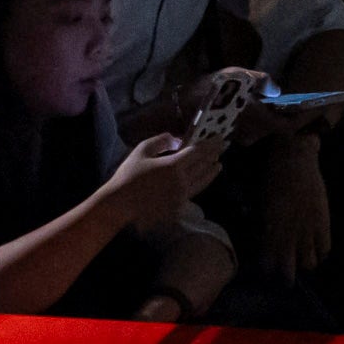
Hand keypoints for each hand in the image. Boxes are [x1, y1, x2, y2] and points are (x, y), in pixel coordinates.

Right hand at [99, 130, 213, 228]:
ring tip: (218, 165)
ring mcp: (182, 195)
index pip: (198, 152)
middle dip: (214, 155)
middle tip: (222, 148)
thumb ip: (161, 141)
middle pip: (204, 166)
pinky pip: (194, 191)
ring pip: (202, 181)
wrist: (121, 203)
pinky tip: (202, 180)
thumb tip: (177, 139)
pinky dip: (201, 183)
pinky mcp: (179, 206)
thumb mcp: (141, 151)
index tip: (219, 138)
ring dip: (211, 172)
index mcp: (173, 165)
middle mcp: (182, 181)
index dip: (210, 144)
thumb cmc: (129, 175)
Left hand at [251, 139, 333, 277]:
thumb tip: (263, 240)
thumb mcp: (261, 201)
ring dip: (304, 264)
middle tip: (285, 279)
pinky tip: (316, 249)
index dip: (267, 269)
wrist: (295, 158)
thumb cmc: (272, 176)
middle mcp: (288, 232)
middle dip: (285, 277)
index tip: (266, 272)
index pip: (267, 260)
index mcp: (269, 227)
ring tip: (302, 260)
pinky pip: (325, 249)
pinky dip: (320, 253)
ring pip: (309, 263)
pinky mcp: (323, 222)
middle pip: (288, 268)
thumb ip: (263, 224)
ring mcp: (307, 229)